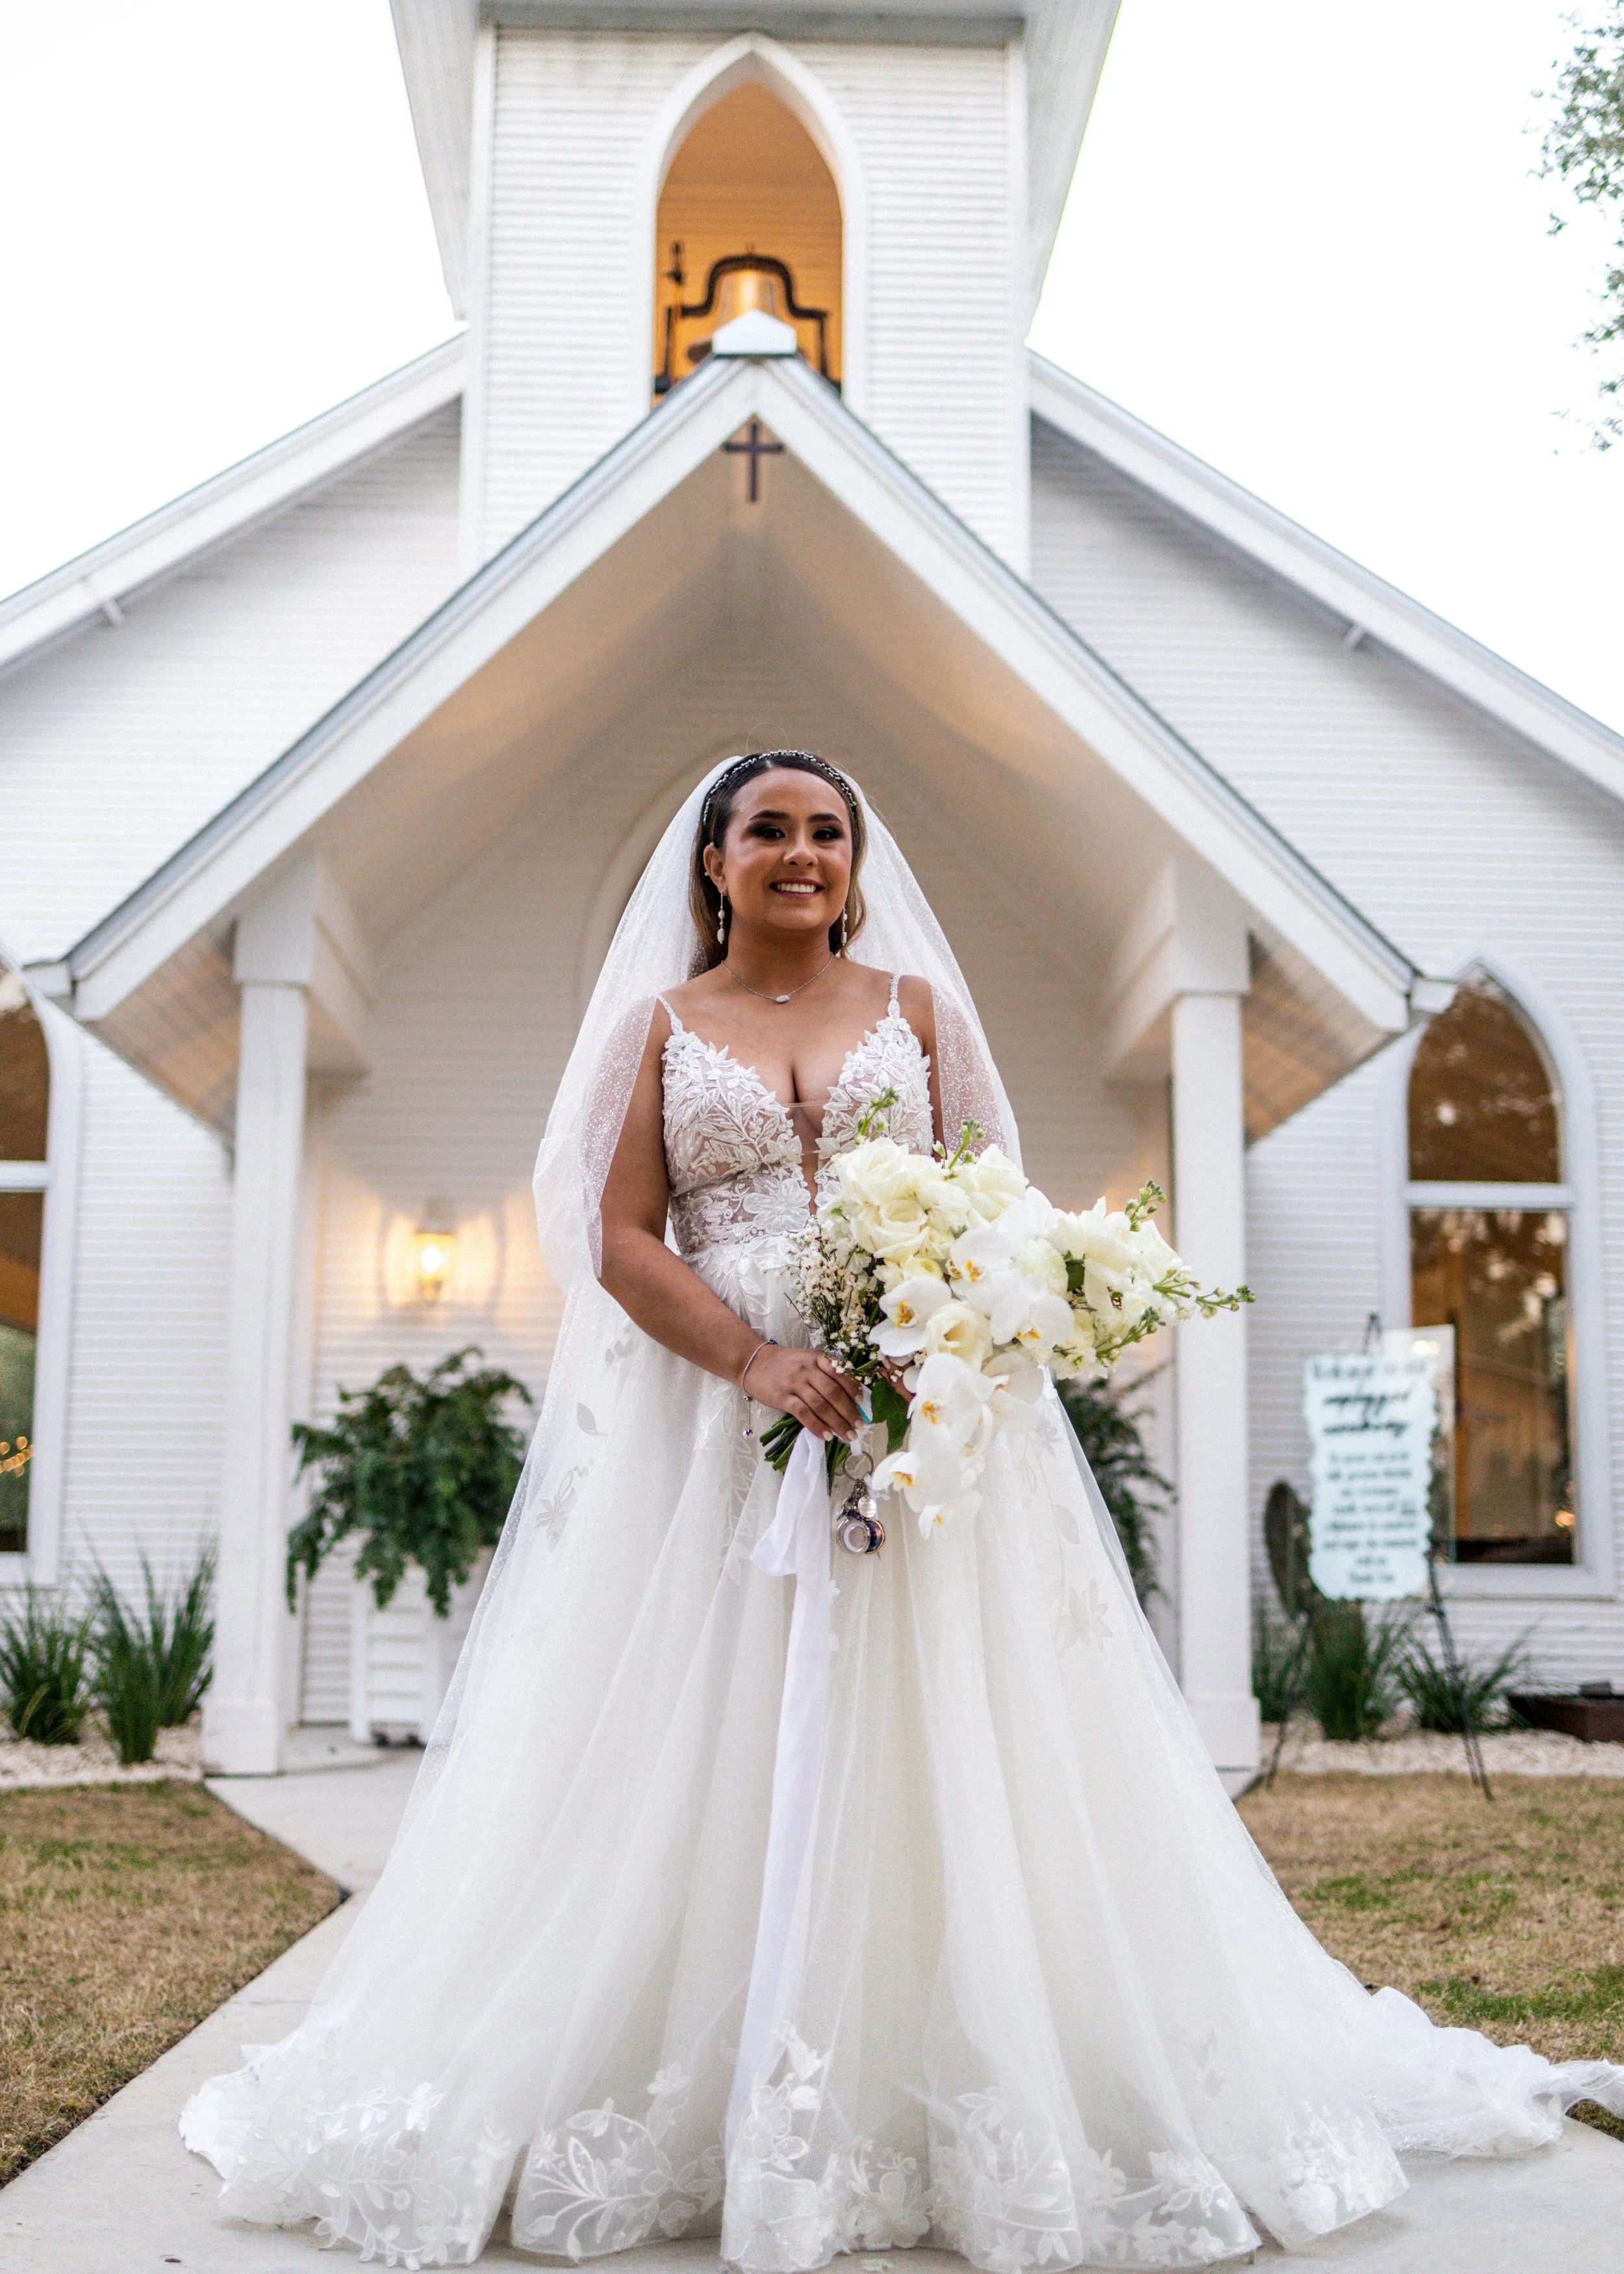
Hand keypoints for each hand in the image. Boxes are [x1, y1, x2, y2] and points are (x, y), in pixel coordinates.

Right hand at [745, 1346, 863, 1443]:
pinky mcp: (783, 1397)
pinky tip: (826, 1435)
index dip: (853, 1389)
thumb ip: (824, 1372)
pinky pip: (803, 1413)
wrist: (753, 1361)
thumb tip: (847, 1395)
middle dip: (848, 1411)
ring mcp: (794, 1383)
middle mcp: (807, 1370)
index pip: (840, 1373)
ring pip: (821, 1405)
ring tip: (847, 1435)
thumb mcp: (806, 1359)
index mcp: (816, 1358)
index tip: (861, 1403)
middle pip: (833, 1392)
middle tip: (859, 1425)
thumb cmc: (784, 1363)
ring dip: (837, 1422)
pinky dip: (816, 1426)